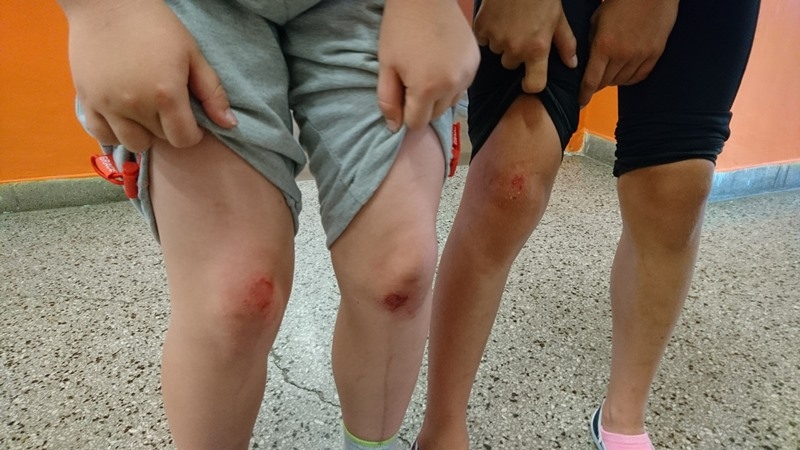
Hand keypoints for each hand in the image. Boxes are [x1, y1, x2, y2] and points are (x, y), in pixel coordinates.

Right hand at [60, 0, 235, 151]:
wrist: (107, 4)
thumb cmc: (155, 25)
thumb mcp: (192, 54)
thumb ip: (212, 93)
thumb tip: (230, 125)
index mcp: (165, 94)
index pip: (183, 139)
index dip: (193, 133)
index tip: (191, 120)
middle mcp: (135, 105)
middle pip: (161, 139)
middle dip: (170, 128)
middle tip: (168, 105)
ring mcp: (107, 105)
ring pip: (133, 143)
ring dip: (144, 133)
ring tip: (146, 112)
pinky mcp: (87, 100)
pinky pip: (102, 134)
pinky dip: (115, 132)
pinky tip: (124, 117)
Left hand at [377, 0, 479, 131]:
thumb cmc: (399, 30)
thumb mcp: (386, 66)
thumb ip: (388, 101)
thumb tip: (395, 127)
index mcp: (427, 89)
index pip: (417, 124)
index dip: (406, 114)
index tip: (401, 97)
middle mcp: (451, 86)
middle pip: (435, 115)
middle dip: (422, 105)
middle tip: (412, 80)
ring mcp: (467, 75)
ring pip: (450, 102)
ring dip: (438, 96)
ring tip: (427, 71)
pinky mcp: (475, 64)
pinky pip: (462, 86)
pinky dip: (451, 82)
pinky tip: (441, 64)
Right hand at [474, 0, 576, 92]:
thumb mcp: (559, 18)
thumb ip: (565, 44)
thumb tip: (571, 64)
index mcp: (537, 49)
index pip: (533, 85)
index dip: (531, 84)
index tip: (529, 78)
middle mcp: (515, 49)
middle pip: (511, 64)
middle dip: (515, 53)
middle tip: (520, 34)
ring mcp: (496, 39)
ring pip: (496, 51)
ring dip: (501, 42)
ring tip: (508, 22)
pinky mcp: (481, 28)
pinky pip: (482, 39)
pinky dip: (487, 32)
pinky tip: (496, 19)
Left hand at [577, 0, 678, 106]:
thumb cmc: (622, 2)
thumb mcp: (597, 20)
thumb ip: (591, 42)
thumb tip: (587, 60)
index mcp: (604, 46)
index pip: (591, 80)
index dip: (584, 94)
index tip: (581, 102)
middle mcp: (622, 55)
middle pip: (605, 82)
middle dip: (597, 84)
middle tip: (594, 81)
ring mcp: (640, 56)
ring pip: (622, 81)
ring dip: (613, 80)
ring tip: (610, 73)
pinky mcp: (655, 54)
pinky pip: (640, 76)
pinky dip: (629, 78)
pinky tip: (625, 73)